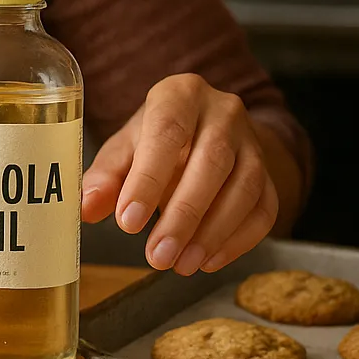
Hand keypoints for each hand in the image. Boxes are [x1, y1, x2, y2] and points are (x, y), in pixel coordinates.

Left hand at [82, 74, 278, 274]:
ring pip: (245, 188)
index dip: (148, 180)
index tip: (127, 221)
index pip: (167, 134)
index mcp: (180, 95)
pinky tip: (209, 259)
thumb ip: (105, 176)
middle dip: (183, 215)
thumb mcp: (124, 149)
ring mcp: (253, 142)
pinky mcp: (270, 172)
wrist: (202, 131)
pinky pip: (265, 208)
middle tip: (158, 255)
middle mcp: (224, 112)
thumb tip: (87, 208)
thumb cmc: (155, 140)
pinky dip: (239, 239)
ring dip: (213, 233)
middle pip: (211, 162)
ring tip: (182, 264)